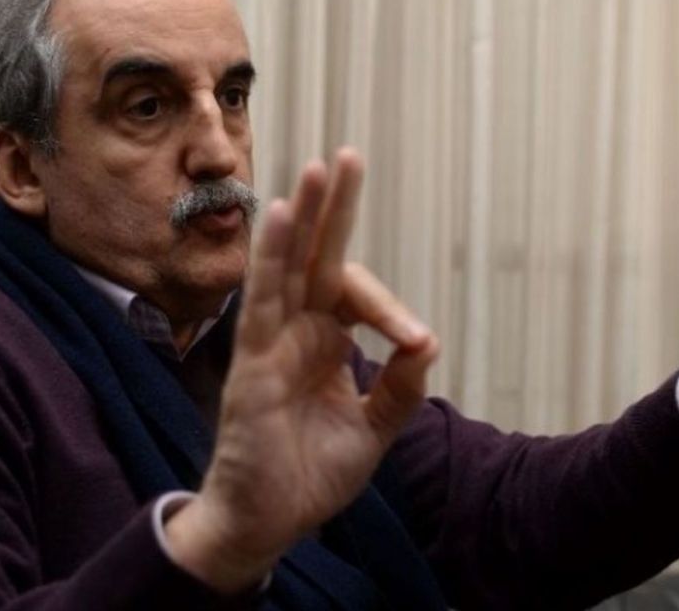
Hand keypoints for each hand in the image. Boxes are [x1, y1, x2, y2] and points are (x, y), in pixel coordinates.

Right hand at [166, 149, 438, 591]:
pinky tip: (282, 216)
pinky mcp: (250, 362)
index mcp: (325, 343)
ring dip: (303, 218)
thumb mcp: (372, 432)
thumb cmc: (311, 474)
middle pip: (317, 258)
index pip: (356, 297)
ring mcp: (271, 342)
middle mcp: (297, 332)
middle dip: (333, 208)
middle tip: (348, 156)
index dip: (390, 310)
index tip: (416, 342)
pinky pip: (261, 302)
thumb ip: (398, 390)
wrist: (269, 523)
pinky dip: (271, 260)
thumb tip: (428, 344)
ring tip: (317, 169)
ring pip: (287, 267)